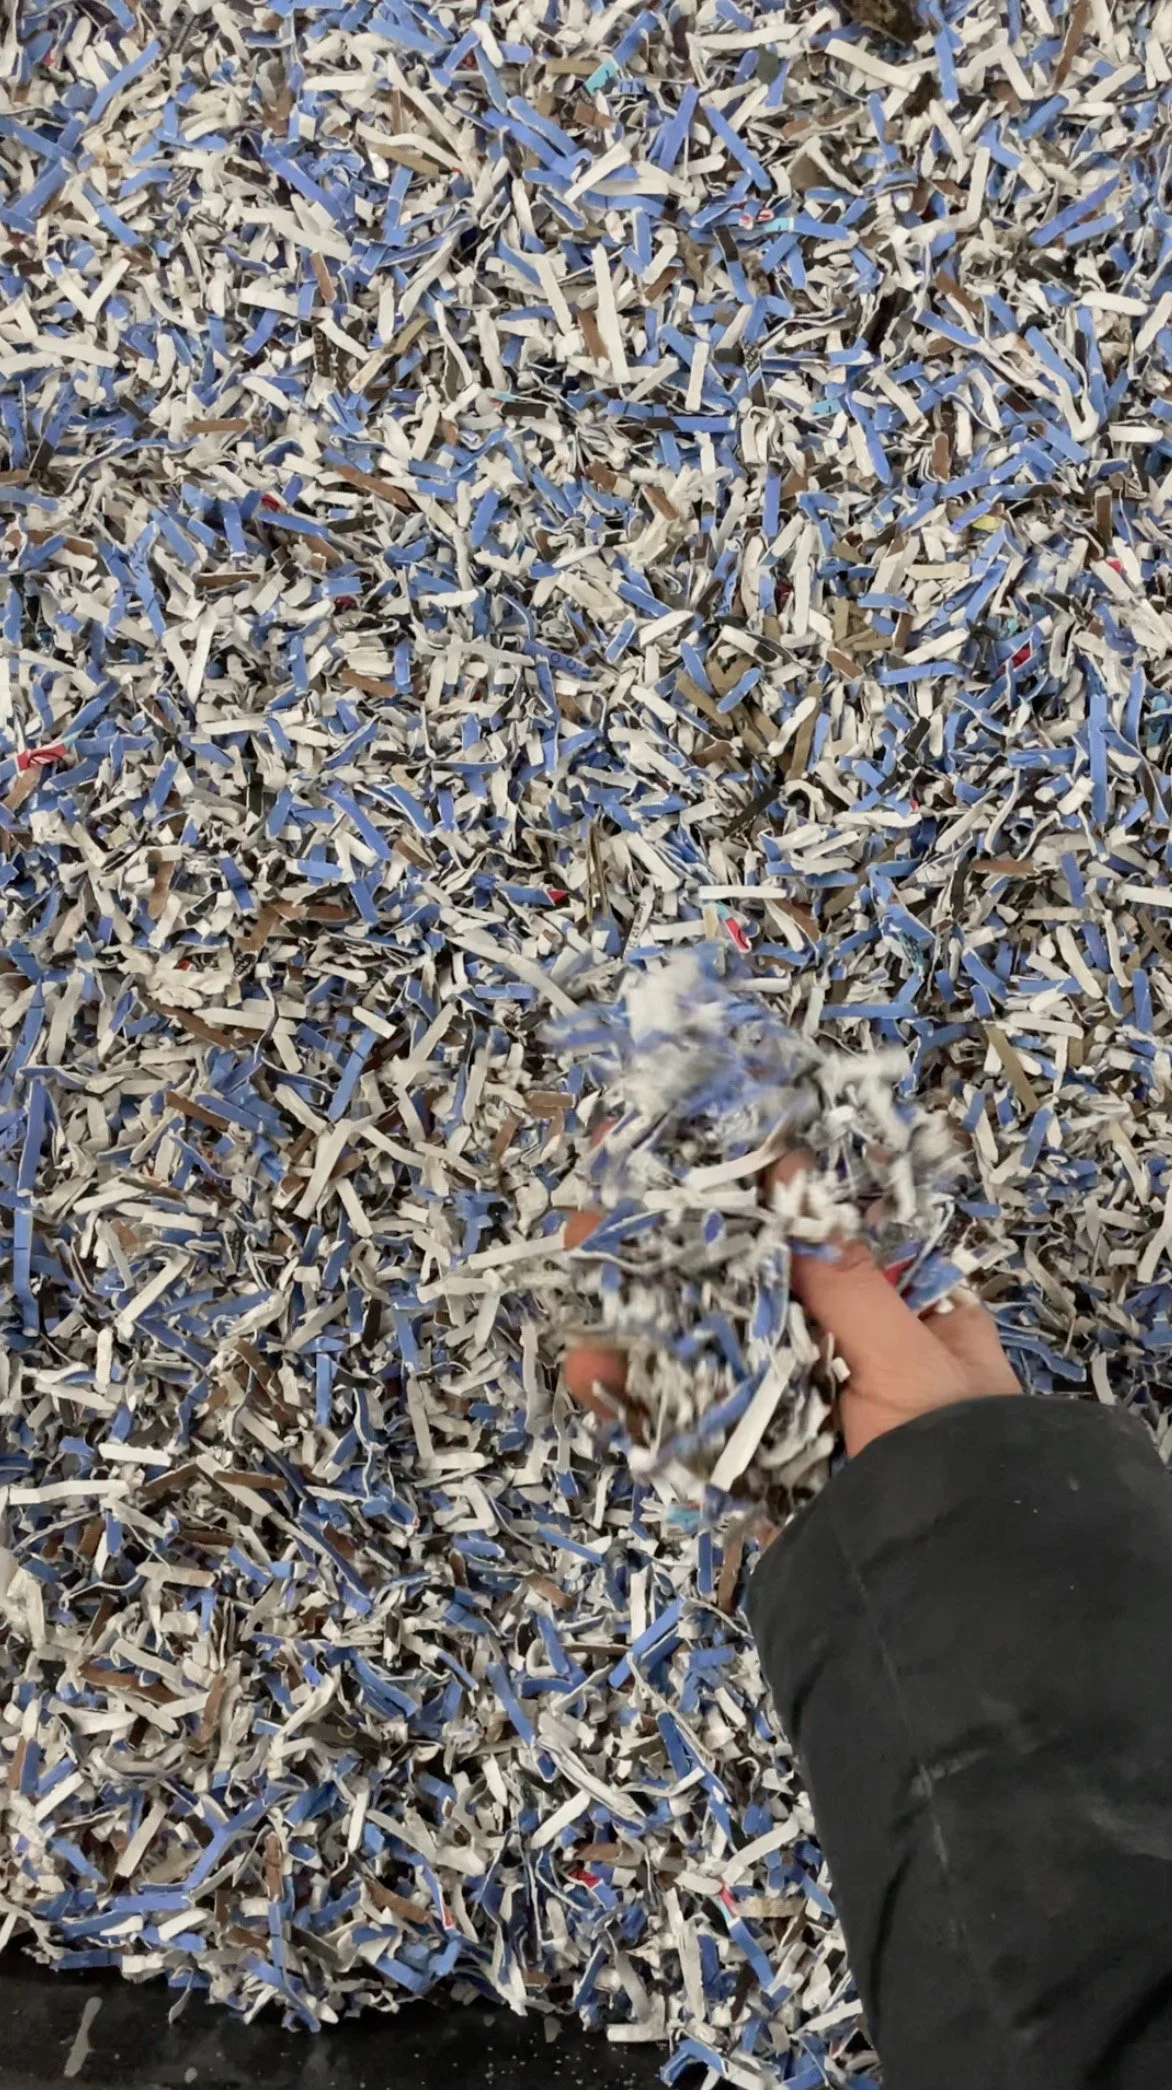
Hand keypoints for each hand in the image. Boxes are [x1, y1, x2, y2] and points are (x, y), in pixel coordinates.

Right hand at [562, 1161, 1018, 1461]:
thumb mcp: (913, 1359)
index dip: (746, 1210)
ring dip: (639, 1334)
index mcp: (902, 1318)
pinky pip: (692, 1432)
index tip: (680, 1178)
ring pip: (706, 1362)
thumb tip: (786, 1182)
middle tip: (590, 1231)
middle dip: (667, 1266)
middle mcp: (843, 1360)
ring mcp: (795, 1419)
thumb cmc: (960, 1466)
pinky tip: (592, 1381)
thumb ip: (845, 1282)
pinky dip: (639, 1408)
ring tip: (576, 1308)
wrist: (949, 1595)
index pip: (814, 1245)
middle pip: (742, 1298)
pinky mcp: (758, 1475)